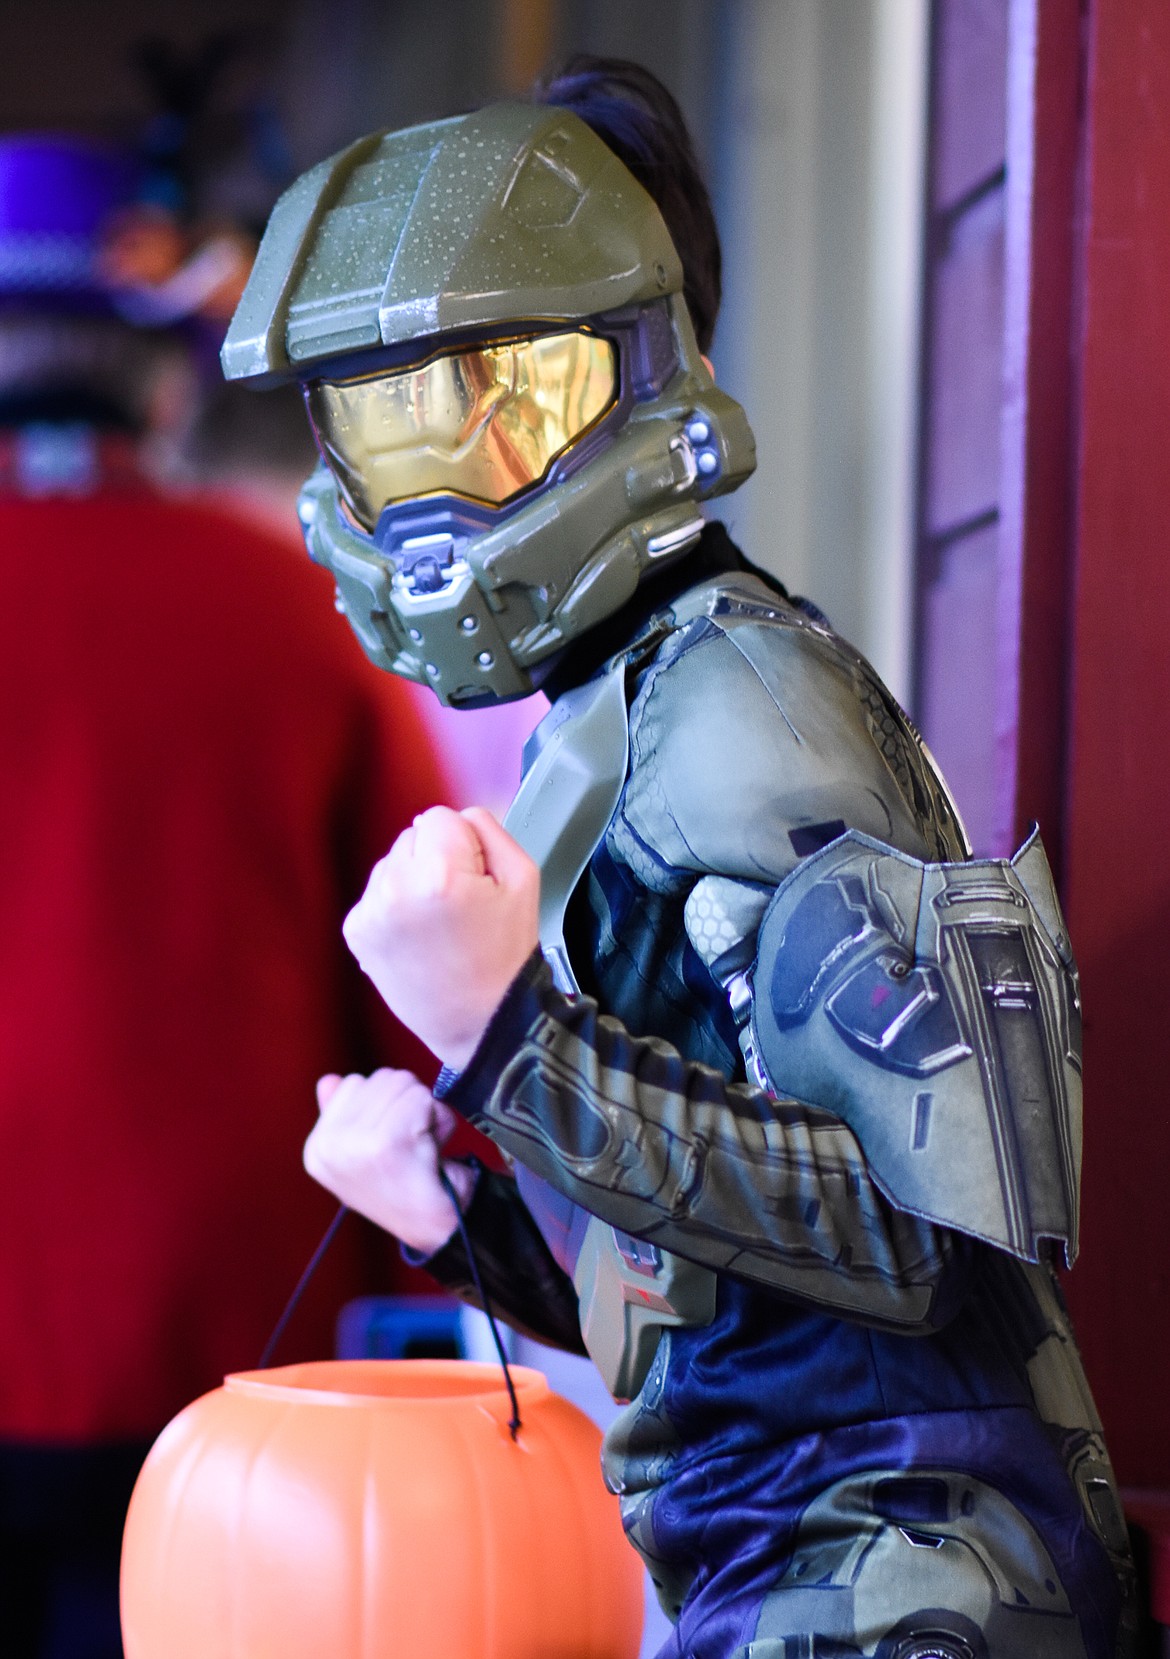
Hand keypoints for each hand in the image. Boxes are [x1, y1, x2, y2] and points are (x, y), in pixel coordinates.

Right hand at [304, 1070, 475, 1254]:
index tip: (392, 1143)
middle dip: (408, 1103)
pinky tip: (433, 1149)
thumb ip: (346, 1114)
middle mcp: (327, 1146)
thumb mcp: (368, 1150)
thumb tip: (329, 1080)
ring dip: (426, 1111)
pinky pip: (422, 1099)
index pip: (352, 1083)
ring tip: (423, 1147)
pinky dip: (438, 1120)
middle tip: (413, 1144)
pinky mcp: (385, 1144)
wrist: (438, 1229)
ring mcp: (353, 1145)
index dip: (385, 1103)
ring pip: (404, 1084)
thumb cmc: (408, 1186)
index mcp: (318, 1148)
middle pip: (380, 1078)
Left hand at [343, 805, 539, 1068]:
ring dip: (412, 881)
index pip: (440, 816)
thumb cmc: (506, 954)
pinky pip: (377, 893)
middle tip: (459, 907)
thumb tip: (454, 816)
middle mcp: (397, 888)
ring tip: (438, 925)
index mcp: (441, 873)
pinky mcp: (356, 932)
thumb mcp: (524, 878)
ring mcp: (370, 912)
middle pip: (412, 835)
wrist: (478, 1023)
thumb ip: (489, 828)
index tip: (476, 883)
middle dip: (435, 859)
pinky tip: (418, 937)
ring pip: (391, 863)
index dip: (466, 846)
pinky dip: (395, 907)